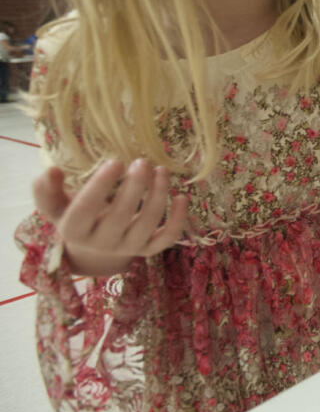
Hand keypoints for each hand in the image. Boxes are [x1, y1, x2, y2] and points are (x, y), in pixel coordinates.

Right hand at [33, 159, 188, 276]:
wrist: (92, 245)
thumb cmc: (73, 213)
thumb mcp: (55, 204)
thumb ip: (47, 188)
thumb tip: (52, 170)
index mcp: (74, 230)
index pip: (84, 210)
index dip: (100, 186)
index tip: (115, 161)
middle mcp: (101, 243)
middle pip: (120, 217)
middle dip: (134, 187)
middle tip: (142, 162)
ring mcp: (127, 248)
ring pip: (147, 225)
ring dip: (158, 195)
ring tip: (161, 170)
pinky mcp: (147, 250)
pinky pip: (166, 239)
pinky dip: (178, 219)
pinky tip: (181, 196)